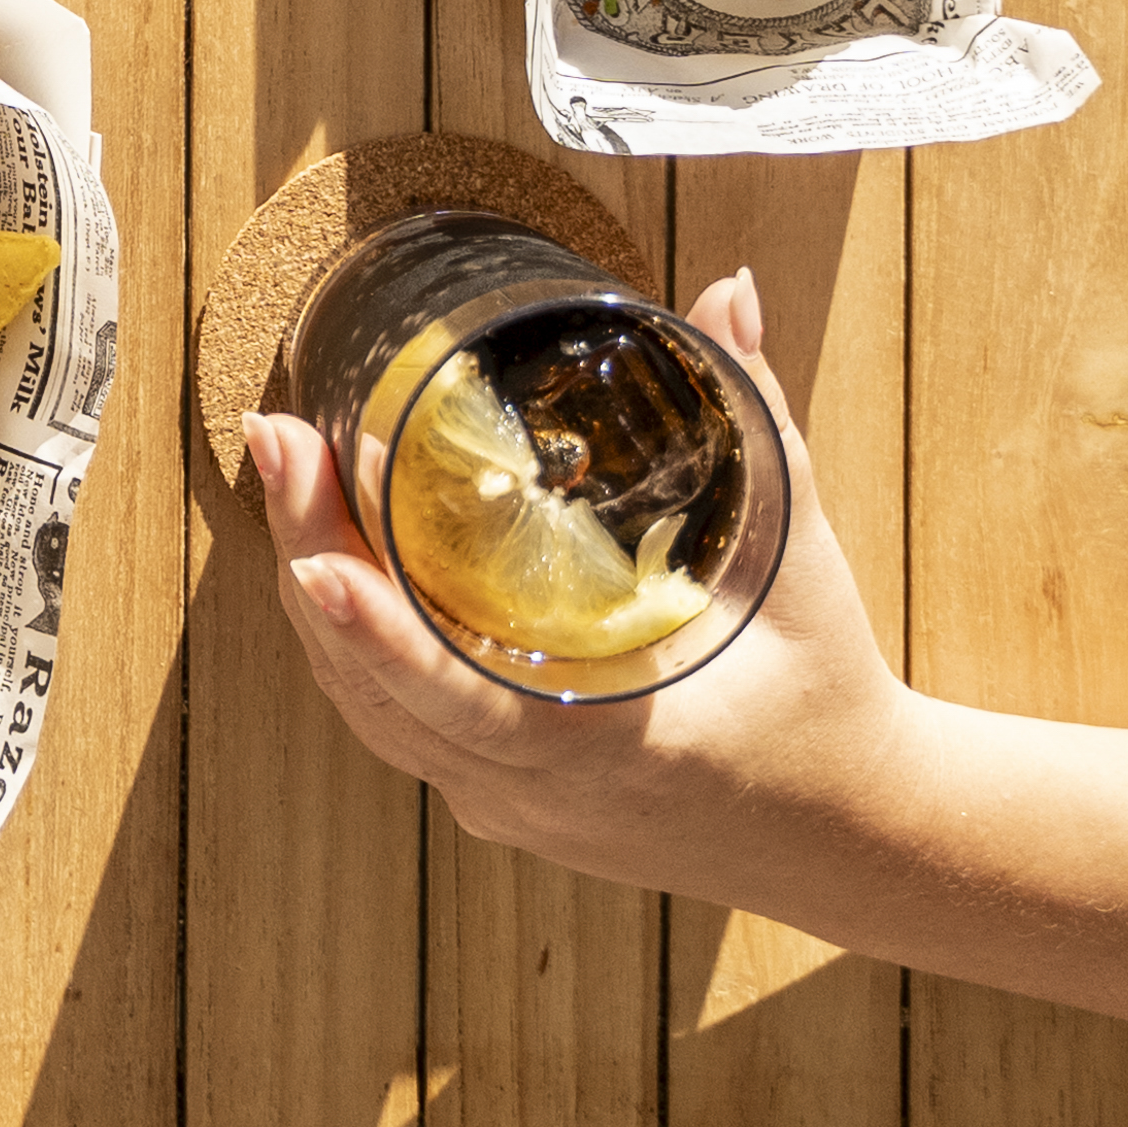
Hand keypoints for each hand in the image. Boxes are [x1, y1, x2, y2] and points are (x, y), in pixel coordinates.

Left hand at [246, 269, 911, 899]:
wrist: (848, 834)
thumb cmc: (823, 696)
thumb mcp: (798, 560)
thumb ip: (757, 420)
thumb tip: (728, 292)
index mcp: (608, 743)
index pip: (455, 698)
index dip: (371, 626)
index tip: (311, 545)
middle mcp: (536, 791)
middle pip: (374, 690)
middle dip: (310, 556)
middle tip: (278, 438)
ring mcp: (508, 807)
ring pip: (368, 712)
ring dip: (314, 598)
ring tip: (285, 473)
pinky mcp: (500, 804)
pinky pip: (395, 727)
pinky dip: (351, 645)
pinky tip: (320, 556)